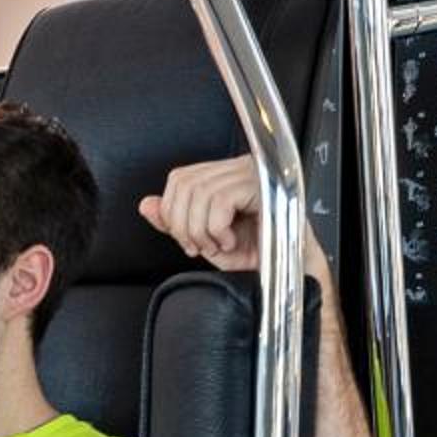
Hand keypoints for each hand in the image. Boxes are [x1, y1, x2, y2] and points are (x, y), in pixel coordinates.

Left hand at [138, 158, 329, 282]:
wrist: (289, 269)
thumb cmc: (256, 252)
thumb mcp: (205, 239)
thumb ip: (175, 221)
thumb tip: (147, 205)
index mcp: (224, 175)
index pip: (179, 178)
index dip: (172, 210)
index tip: (185, 239)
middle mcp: (238, 167)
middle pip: (185, 184)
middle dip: (183, 224)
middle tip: (199, 246)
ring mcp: (252, 173)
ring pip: (200, 193)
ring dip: (202, 230)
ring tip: (217, 245)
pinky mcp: (263, 185)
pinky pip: (221, 201)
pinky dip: (218, 229)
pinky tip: (230, 241)